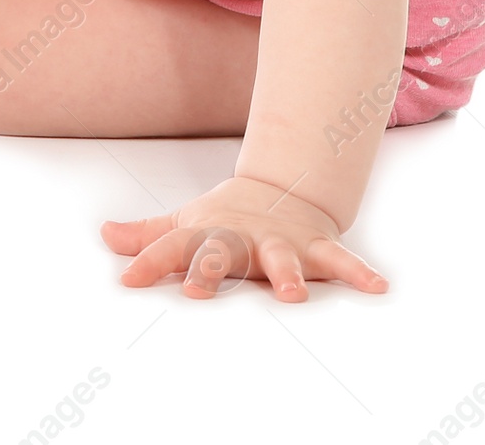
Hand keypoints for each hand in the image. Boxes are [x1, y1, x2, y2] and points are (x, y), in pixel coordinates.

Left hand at [100, 175, 388, 301]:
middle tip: (201, 288)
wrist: (280, 190)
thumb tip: (106, 236)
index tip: (129, 280)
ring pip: (283, 259)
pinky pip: (340, 260)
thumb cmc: (226, 218)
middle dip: (212, 269)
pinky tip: (378, 287)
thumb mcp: (186, 223)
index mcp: (208, 234)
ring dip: (288, 275)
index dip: (150, 262)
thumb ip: (149, 238)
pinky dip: (359, 273)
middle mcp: (242, 239)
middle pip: (223, 253)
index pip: (172, 249)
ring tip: (293, 294)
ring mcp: (280, 242)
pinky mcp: (315, 247)